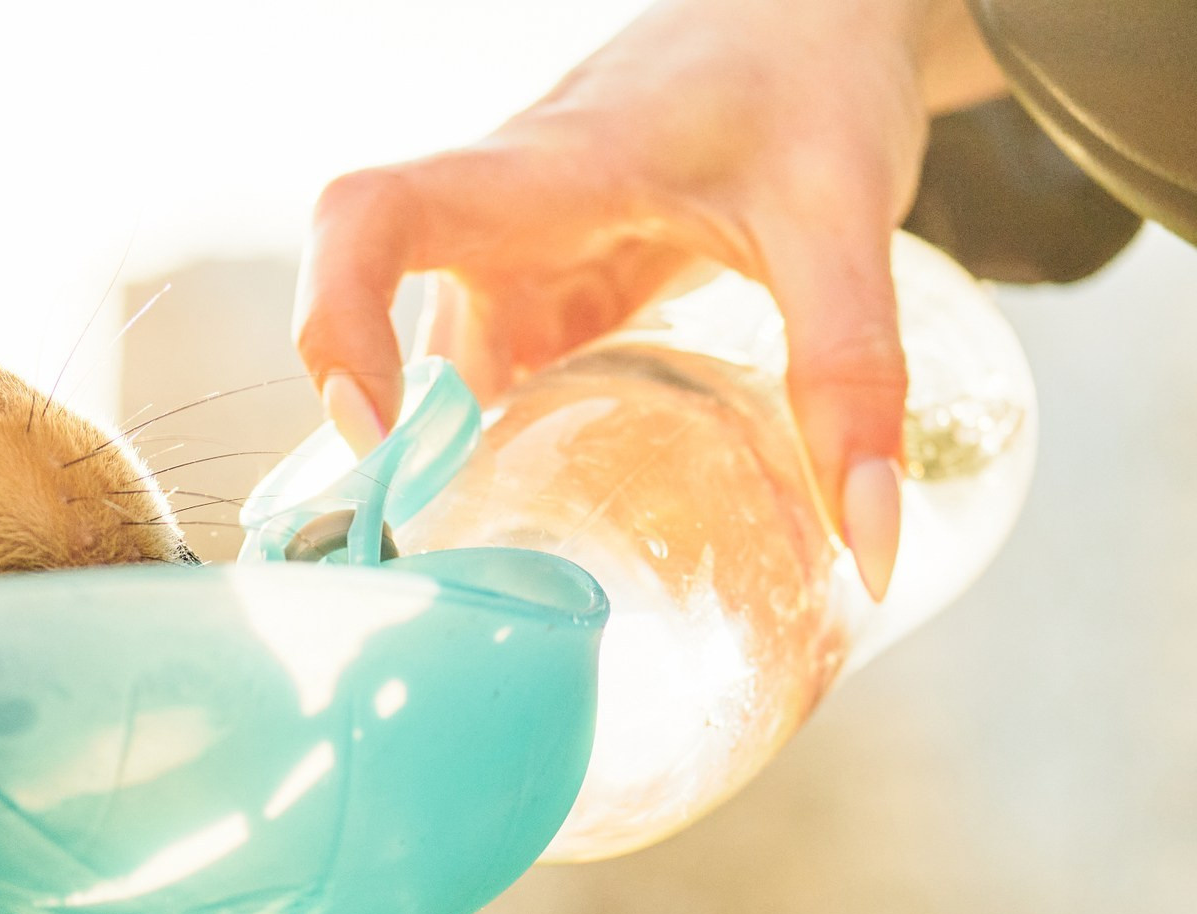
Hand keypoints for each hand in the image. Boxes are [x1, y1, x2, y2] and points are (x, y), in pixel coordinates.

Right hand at [292, 0, 1005, 597]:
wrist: (811, 19)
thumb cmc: (807, 74)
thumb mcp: (843, 220)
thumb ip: (852, 374)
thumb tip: (868, 544)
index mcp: (540, 172)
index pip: (370, 218)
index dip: (336, 318)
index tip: (374, 427)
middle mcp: (495, 222)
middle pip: (361, 313)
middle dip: (377, 439)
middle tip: (431, 547)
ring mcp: (510, 266)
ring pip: (424, 372)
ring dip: (438, 463)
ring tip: (490, 568)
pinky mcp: (540, 300)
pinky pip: (483, 388)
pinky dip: (495, 457)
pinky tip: (545, 520)